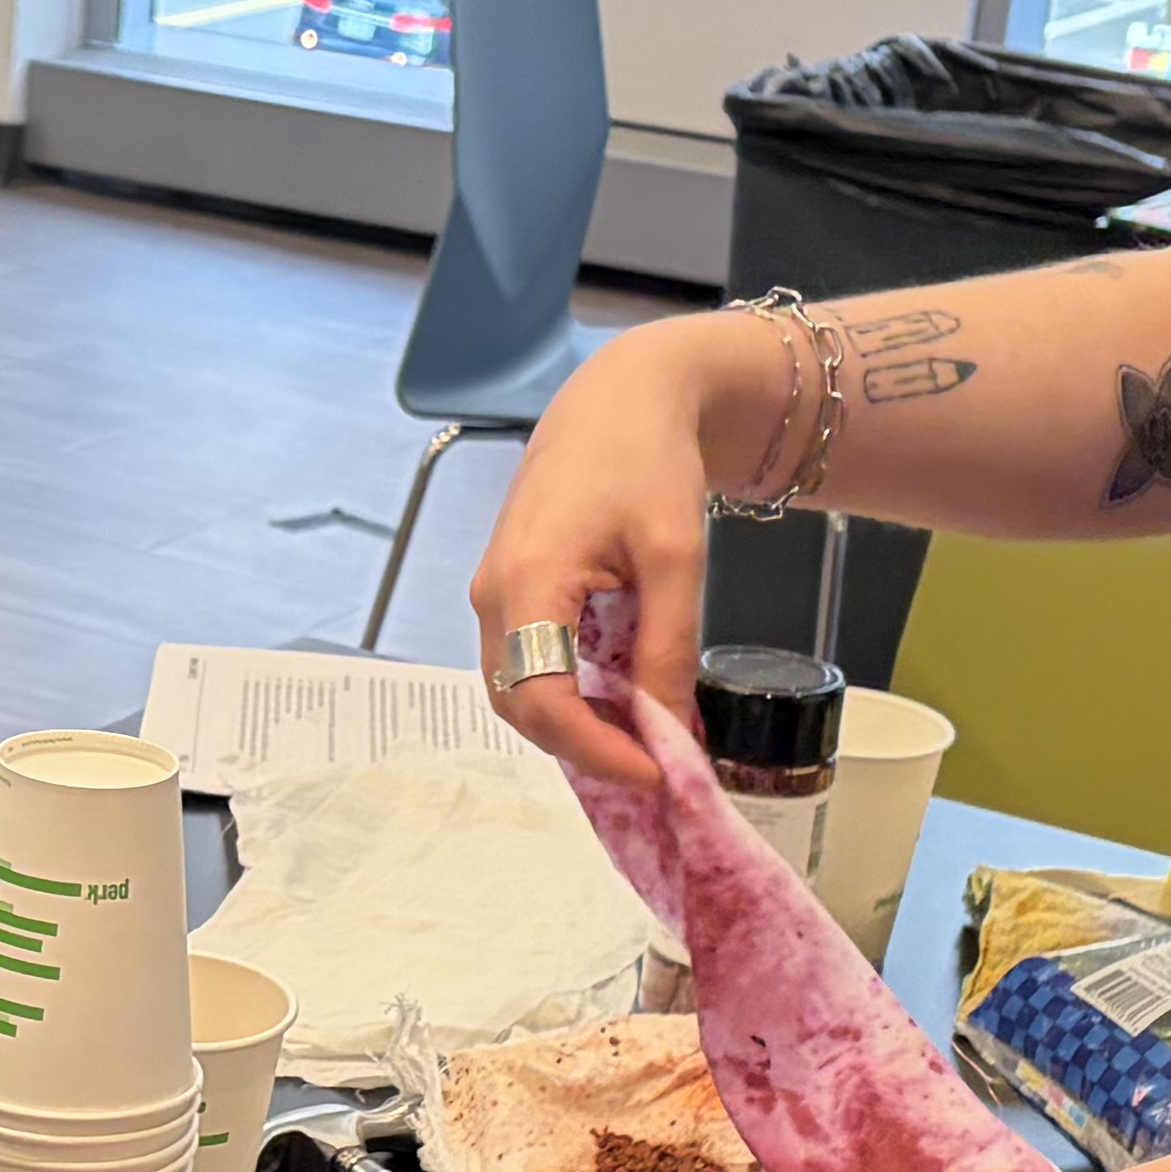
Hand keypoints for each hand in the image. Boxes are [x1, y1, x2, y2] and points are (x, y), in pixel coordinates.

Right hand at [470, 317, 762, 795]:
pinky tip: (622, 697)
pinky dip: (571, 692)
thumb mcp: (676, 558)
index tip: (659, 773)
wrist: (621, 398)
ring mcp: (494, 592)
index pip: (542, 702)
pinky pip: (528, 661)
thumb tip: (670, 732)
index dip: (598, 751)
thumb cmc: (647, 460)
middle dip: (586, 747)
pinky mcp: (510, 588)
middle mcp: (494, 595)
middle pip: (521, 706)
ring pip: (520, 688)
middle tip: (656, 765)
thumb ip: (666, 649)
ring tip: (644, 736)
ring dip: (577, 723)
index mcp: (525, 584)